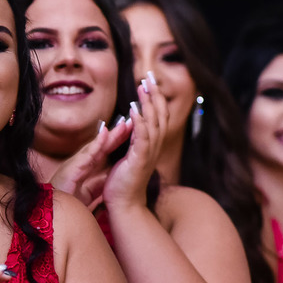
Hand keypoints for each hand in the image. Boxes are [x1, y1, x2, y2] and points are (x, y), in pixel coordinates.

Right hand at [50, 117, 131, 207]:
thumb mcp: (90, 194)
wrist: (53, 212)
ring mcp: (76, 164)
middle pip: (102, 146)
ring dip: (110, 135)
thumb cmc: (68, 203)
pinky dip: (96, 144)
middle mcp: (82, 163)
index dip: (117, 141)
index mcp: (87, 168)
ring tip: (122, 124)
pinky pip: (86, 154)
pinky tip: (105, 134)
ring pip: (96, 146)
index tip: (131, 132)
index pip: (105, 152)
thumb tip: (110, 178)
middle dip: (117, 134)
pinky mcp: (72, 168)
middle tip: (131, 121)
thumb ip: (99, 185)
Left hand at [103, 71, 167, 210]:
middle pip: (159, 115)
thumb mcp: (129, 157)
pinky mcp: (140, 160)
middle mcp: (154, 147)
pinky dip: (140, 121)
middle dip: (154, 94)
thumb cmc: (123, 184)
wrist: (125, 206)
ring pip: (153, 122)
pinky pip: (142, 137)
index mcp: (151, 145)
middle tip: (148, 76)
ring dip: (148, 103)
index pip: (157, 117)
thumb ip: (132, 141)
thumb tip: (129, 124)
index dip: (154, 98)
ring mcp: (148, 153)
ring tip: (142, 86)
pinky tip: (134, 109)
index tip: (147, 82)